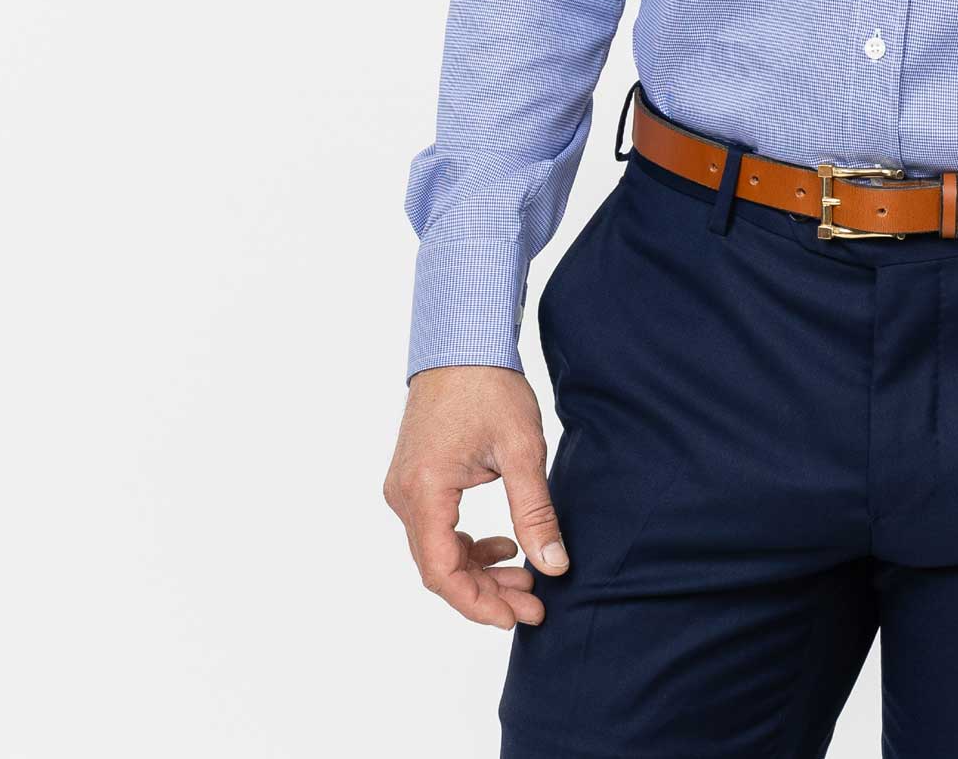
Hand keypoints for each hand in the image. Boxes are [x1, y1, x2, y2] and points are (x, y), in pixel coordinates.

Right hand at [384, 366, 567, 627]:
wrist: (462, 341)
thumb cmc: (489, 386)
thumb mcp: (521, 449)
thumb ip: (535, 511)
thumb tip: (554, 566)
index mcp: (424, 490)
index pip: (442, 572)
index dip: (479, 603)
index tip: (518, 616)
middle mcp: (403, 495)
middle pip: (439, 568)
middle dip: (485, 592)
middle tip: (533, 604)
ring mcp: (404, 488)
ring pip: (437, 551)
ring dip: (478, 570)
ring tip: (526, 577)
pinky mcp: (414, 479)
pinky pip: (435, 530)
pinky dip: (468, 546)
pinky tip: (504, 544)